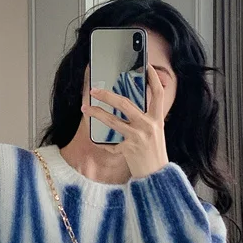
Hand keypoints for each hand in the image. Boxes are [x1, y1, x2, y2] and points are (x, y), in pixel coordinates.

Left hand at [82, 63, 169, 179]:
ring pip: (112, 121)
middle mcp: (148, 126)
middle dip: (108, 95)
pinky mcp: (128, 150)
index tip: (145, 64)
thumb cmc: (154, 154)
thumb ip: (146, 119)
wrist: (157, 177)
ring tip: (85, 109)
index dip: (153, 78)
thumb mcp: (155, 133)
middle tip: (94, 90)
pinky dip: (102, 143)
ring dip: (96, 114)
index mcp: (157, 120)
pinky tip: (96, 140)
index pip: (158, 94)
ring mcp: (138, 138)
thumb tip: (128, 105)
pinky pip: (110, 144)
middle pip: (125, 104)